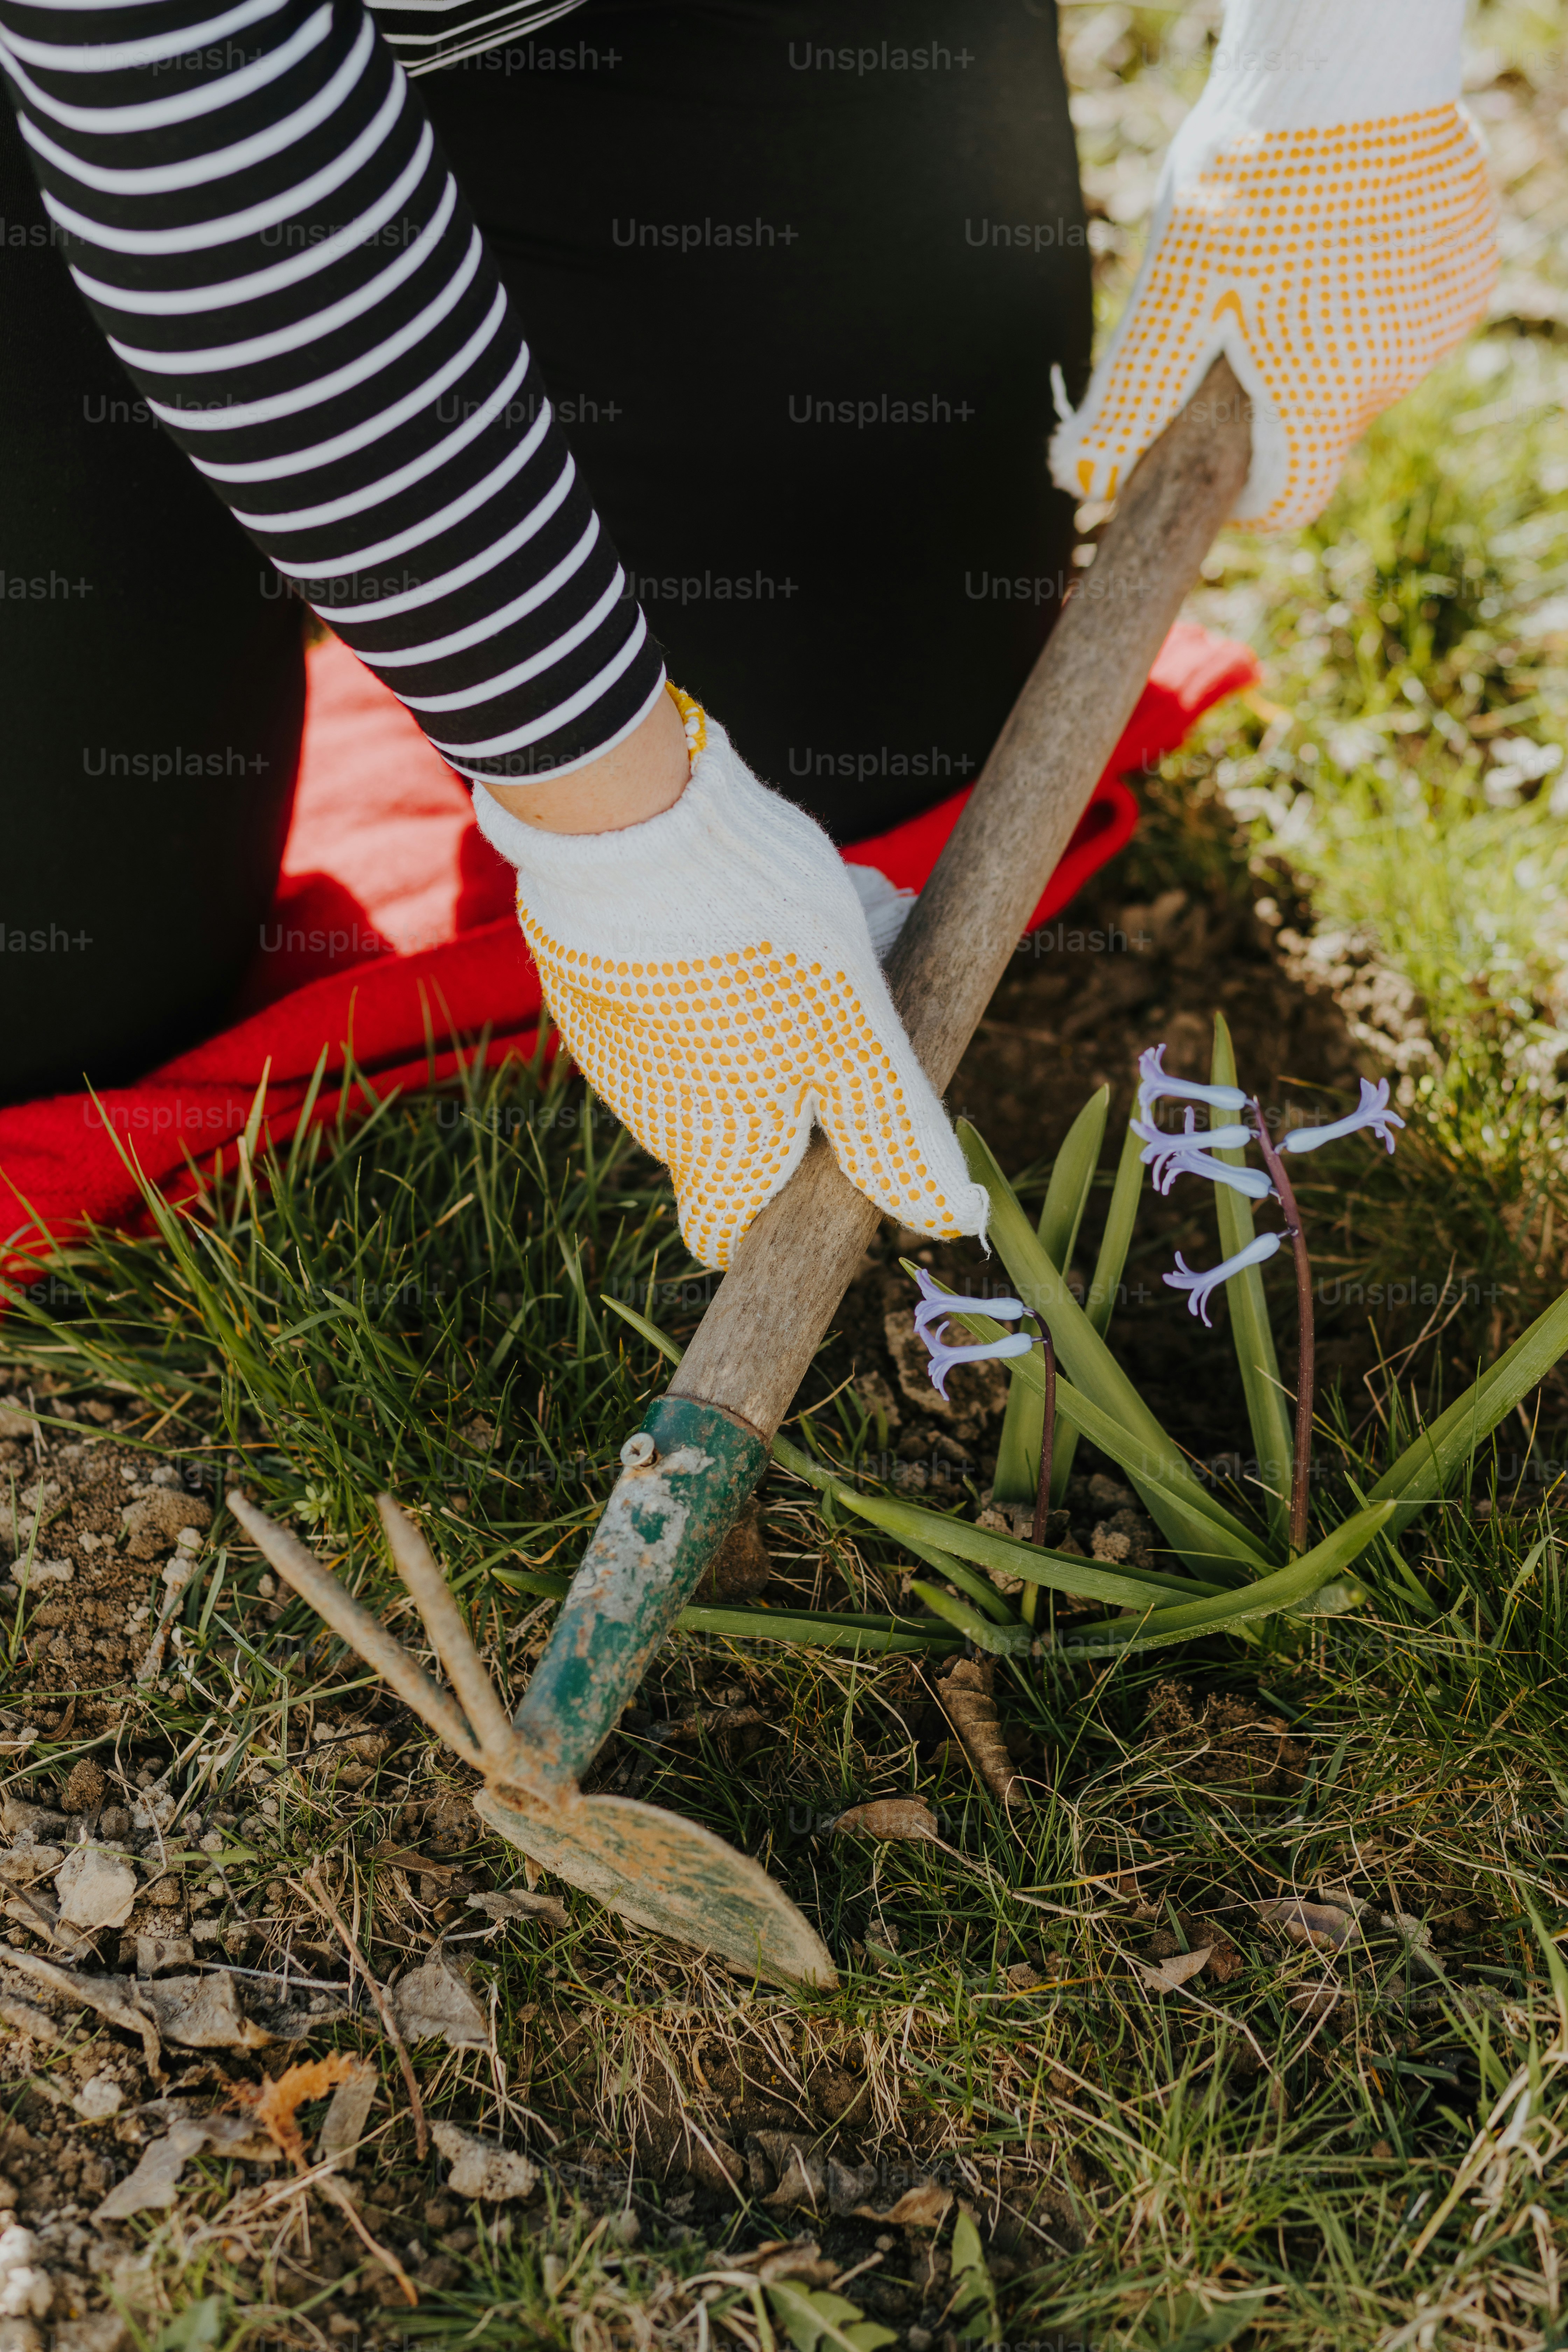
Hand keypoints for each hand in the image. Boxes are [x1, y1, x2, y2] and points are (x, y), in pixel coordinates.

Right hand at [473, 693, 985, 1269]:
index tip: (818, 1179)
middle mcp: (653, 1116)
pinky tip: (759, 901)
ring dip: (772, 1011)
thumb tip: (949, 1218)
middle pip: (732, 1131)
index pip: (723, 1233)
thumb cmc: (758, 947)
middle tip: (860, 1000)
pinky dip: (720, 963)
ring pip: (709, 1053)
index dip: (770, 1225)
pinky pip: (668, 993)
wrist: (633, 830)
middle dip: (801, 1081)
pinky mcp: (589, 977)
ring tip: (833, 924)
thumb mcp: (858, 1043)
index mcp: (719, 1148)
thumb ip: (897, 1136)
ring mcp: (611, 1047)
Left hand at [1050, 0, 1495, 530]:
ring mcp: (1438, 321)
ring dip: (1324, 328)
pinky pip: (1409, 305)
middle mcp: (1392, 375)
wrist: (1346, 66)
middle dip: (1275, 387)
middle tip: (1238, 308)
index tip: (1215, 453)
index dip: (1245, 492)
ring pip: (1364, 360)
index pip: (1288, 501)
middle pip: (1320, 421)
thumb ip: (1131, 401)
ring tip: (1291, 253)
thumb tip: (1083, 482)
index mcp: (1320, 397)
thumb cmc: (1251, 184)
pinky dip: (1373, 284)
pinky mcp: (1466, 267)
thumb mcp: (1170, 299)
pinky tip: (1344, 226)